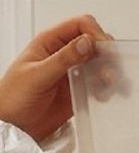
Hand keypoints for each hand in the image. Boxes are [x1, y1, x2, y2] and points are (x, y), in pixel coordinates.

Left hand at [0, 15, 109, 141]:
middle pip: (95, 43)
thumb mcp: (38, 75)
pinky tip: (103, 96)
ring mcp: (72, 73)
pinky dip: (106, 89)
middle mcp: (64, 55)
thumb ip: (63, 58)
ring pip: (100, 64)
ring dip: (110, 74)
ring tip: (109, 87)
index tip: (104, 52)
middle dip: (107, 56)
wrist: (15, 126)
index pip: (81, 26)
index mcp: (50, 43)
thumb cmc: (14, 98)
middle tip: (109, 73)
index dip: (96, 34)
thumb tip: (87, 42)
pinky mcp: (79, 91)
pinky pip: (99, 84)